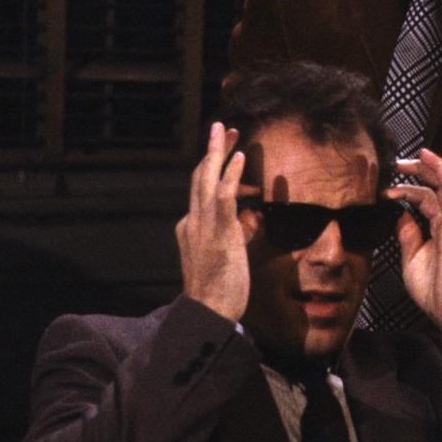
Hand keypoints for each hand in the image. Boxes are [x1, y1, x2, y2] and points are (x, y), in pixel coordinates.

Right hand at [175, 123, 250, 322]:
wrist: (209, 313)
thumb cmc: (220, 293)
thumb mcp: (225, 259)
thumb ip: (234, 237)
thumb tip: (249, 223)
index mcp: (191, 228)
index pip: (200, 191)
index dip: (211, 169)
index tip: (225, 153)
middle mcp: (193, 222)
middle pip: (200, 176)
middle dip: (211, 150)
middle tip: (222, 128)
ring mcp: (203, 226)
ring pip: (208, 179)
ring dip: (218, 151)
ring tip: (228, 130)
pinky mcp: (218, 233)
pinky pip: (224, 197)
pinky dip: (231, 175)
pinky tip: (240, 157)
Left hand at [385, 150, 441, 340]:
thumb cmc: (435, 291)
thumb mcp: (412, 259)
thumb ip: (408, 236)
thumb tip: (401, 216)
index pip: (428, 197)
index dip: (408, 189)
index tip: (386, 188)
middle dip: (424, 170)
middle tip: (401, 162)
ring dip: (438, 168)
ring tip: (422, 154)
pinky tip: (436, 166)